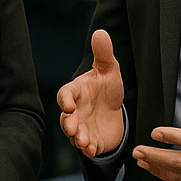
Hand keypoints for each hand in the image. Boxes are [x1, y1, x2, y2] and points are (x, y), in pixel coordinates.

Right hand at [58, 29, 124, 156]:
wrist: (114, 109)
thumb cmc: (106, 87)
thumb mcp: (109, 69)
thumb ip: (103, 53)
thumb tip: (101, 32)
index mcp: (76, 92)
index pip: (65, 95)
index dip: (65, 100)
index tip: (69, 105)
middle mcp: (75, 112)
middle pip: (66, 119)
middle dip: (68, 124)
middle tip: (72, 128)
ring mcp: (81, 128)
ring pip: (74, 135)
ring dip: (77, 139)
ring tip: (83, 141)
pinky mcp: (91, 141)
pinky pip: (87, 147)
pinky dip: (88, 149)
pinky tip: (92, 149)